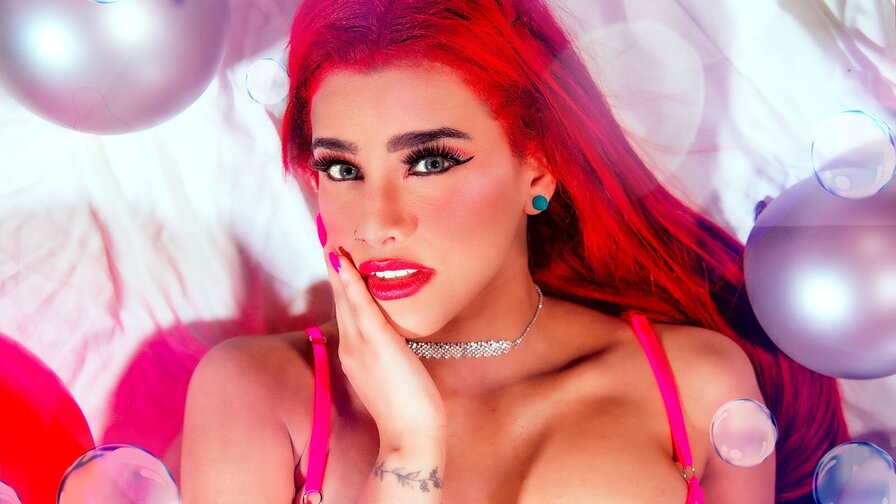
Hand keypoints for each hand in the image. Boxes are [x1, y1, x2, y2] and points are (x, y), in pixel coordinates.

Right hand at [323, 243, 446, 450]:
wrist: (409, 436)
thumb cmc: (407, 408)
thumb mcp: (393, 373)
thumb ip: (389, 352)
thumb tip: (397, 336)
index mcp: (354, 353)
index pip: (346, 311)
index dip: (340, 284)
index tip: (336, 259)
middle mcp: (350, 346)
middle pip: (340, 299)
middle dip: (333, 269)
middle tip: (325, 237)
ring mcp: (360, 345)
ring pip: (346, 298)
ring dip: (337, 268)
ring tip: (330, 240)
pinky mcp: (376, 344)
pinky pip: (360, 306)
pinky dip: (351, 283)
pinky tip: (344, 262)